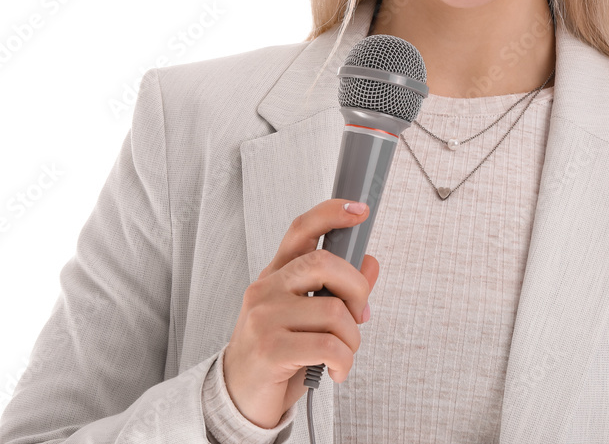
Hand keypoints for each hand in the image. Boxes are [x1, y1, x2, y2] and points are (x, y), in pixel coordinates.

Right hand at [221, 198, 378, 427]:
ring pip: (333, 310)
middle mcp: (266, 289)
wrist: (238, 397)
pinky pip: (328, 345)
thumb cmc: (276, 353)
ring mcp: (264, 317)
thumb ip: (338, 290)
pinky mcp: (269, 348)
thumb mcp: (307, 317)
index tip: (359, 211)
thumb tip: (370, 264)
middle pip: (324, 263)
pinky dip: (344, 361)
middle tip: (359, 314)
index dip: (331, 214)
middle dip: (356, 289)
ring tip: (343, 353)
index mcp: (276, 274)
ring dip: (352, 338)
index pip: (301, 229)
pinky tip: (336, 369)